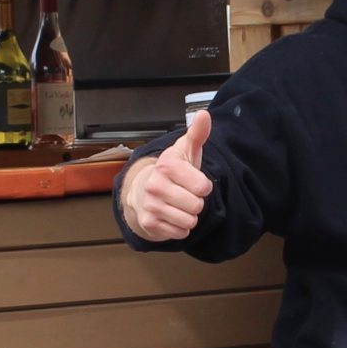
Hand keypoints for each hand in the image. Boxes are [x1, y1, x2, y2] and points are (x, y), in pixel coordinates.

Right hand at [120, 110, 211, 242]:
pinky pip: (180, 233)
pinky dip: (180, 227)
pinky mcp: (149, 223)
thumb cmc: (171, 171)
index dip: (204, 186)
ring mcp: (150, 205)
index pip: (203, 188)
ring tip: (179, 204)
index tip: (194, 181)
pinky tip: (172, 215)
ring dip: (189, 215)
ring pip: (189, 221)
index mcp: (167, 166)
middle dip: (196, 202)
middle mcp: (155, 185)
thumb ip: (197, 134)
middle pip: (197, 206)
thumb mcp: (185, 151)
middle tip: (185, 194)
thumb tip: (204, 114)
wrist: (142, 190)